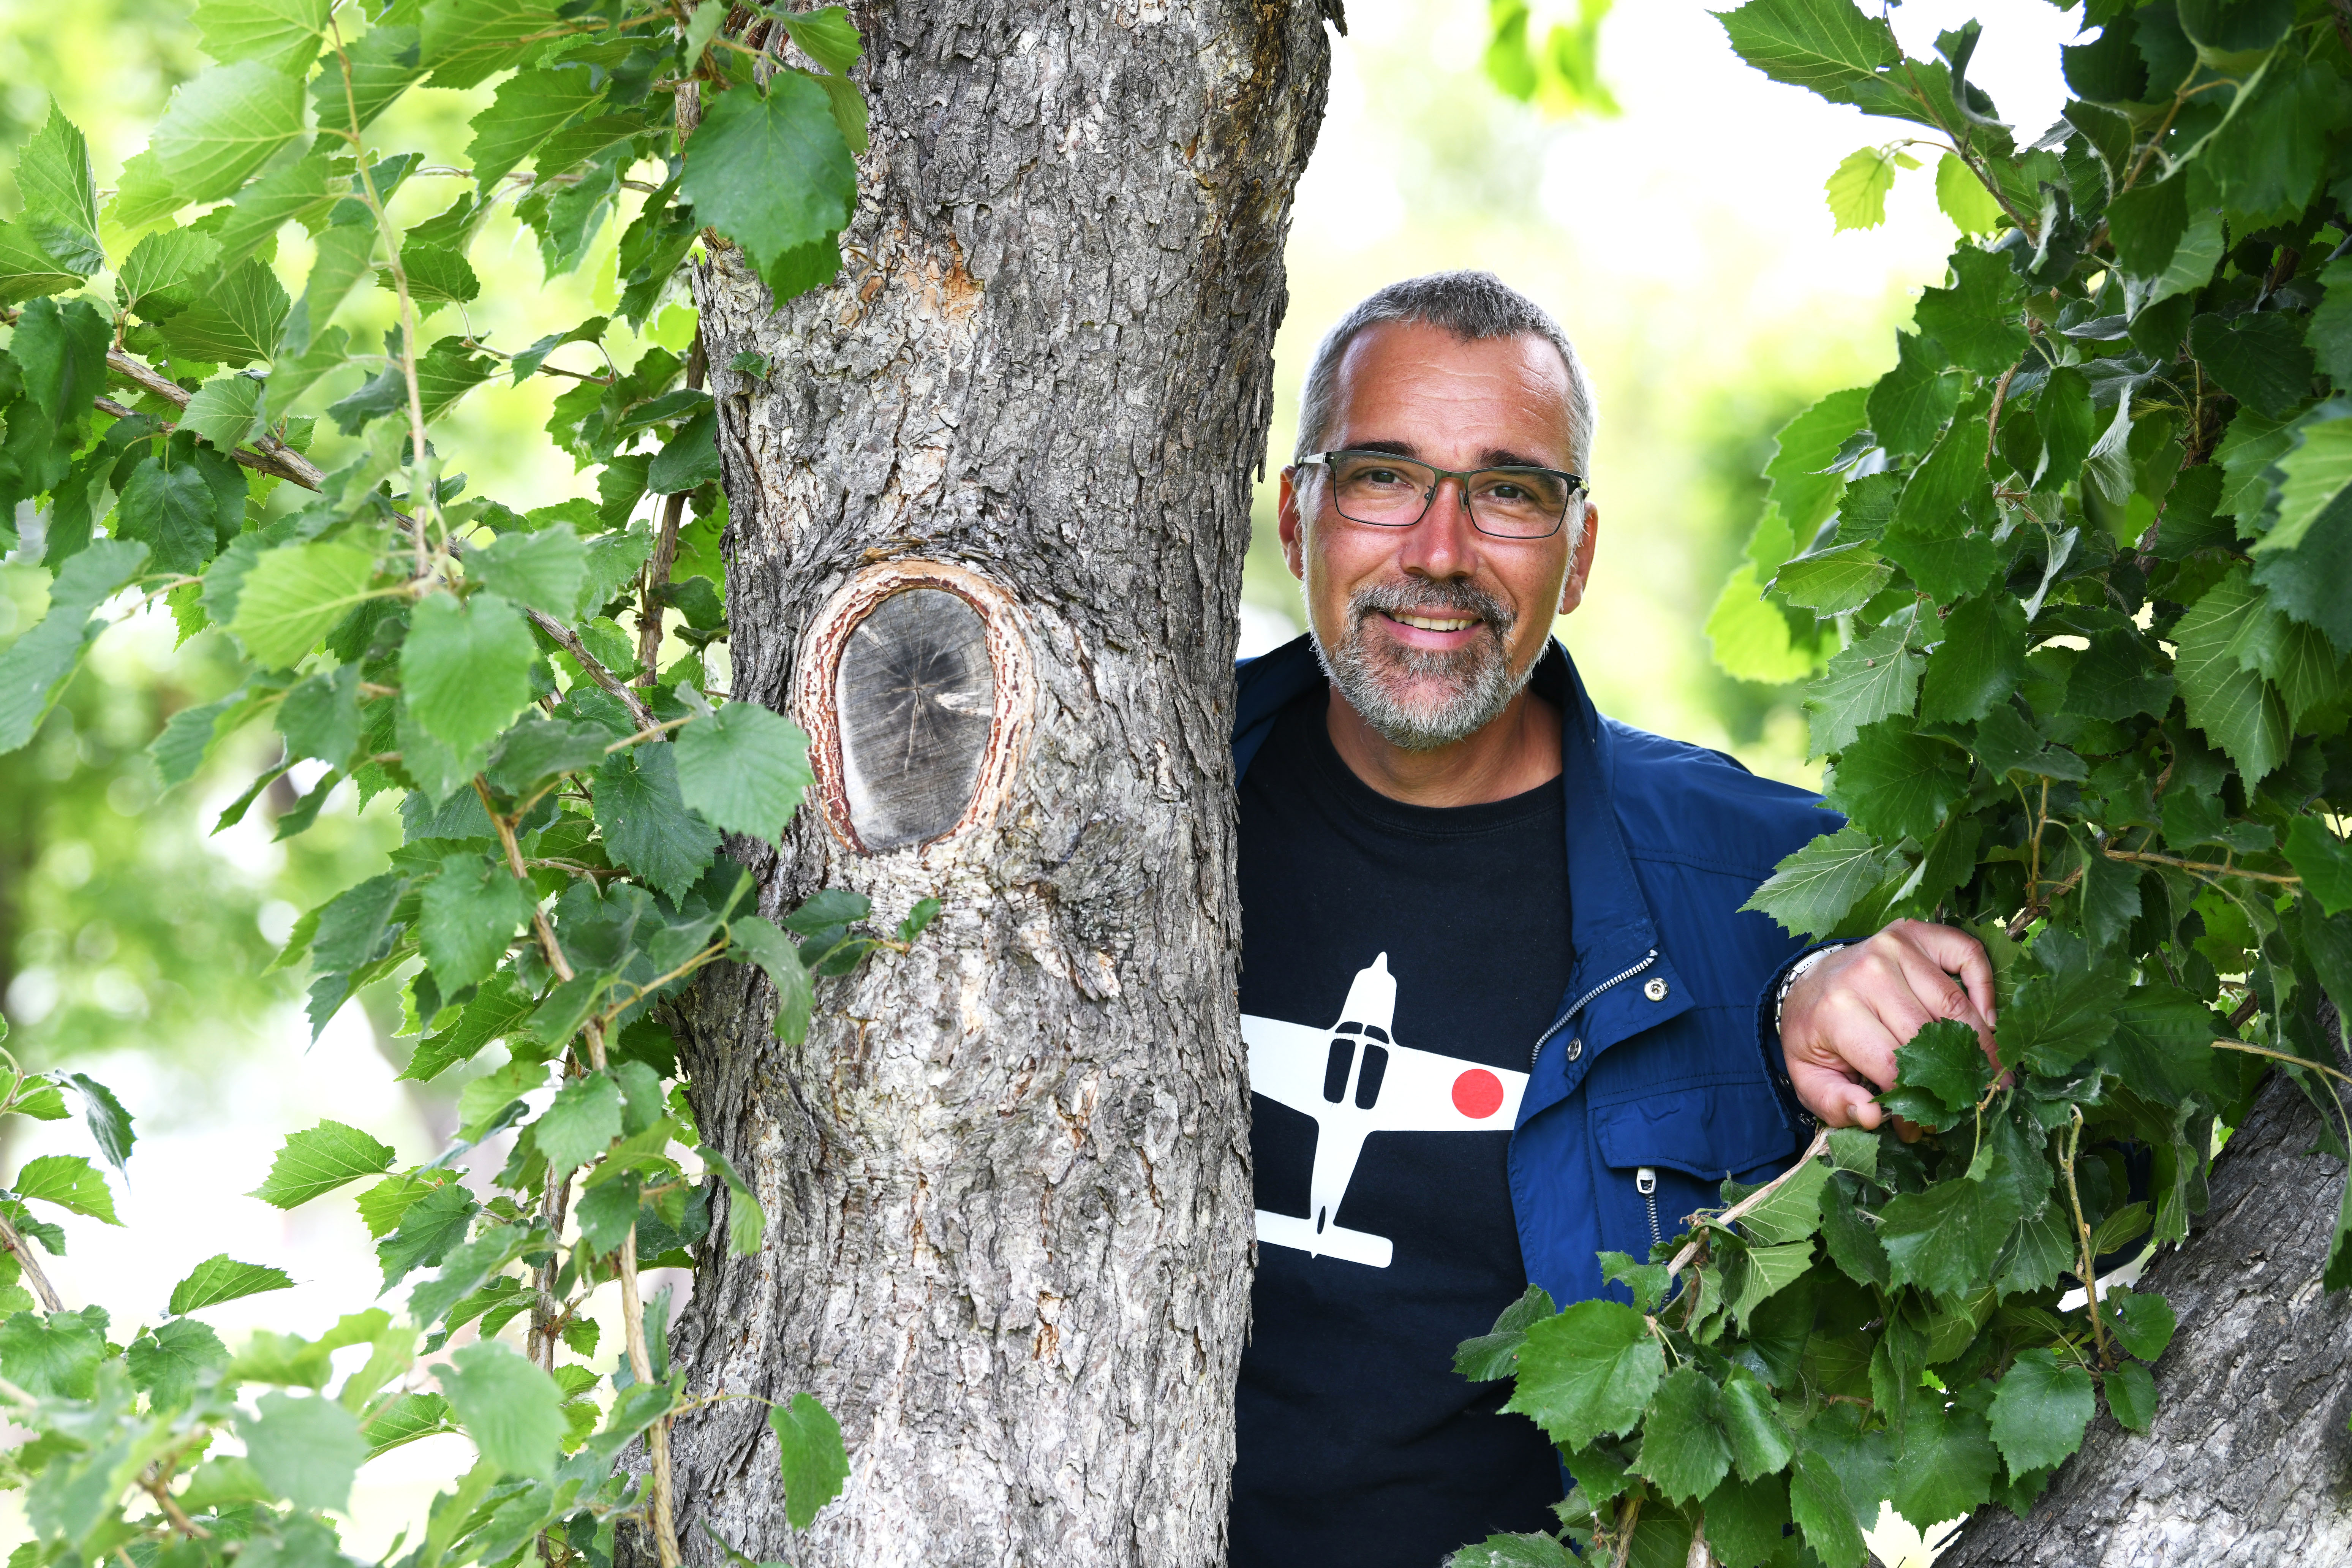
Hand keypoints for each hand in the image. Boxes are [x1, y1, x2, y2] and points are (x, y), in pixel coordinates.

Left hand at [1779, 919, 1996, 1139]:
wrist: (1808, 982)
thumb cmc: (1814, 1033)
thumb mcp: (1807, 1074)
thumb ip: (1834, 1101)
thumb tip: (1873, 1117)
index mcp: (1837, 1010)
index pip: (1893, 1065)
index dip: (1915, 1101)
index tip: (1922, 1127)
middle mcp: (1868, 972)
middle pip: (1930, 1034)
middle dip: (1953, 1075)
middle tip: (1972, 1100)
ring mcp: (1894, 946)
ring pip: (1954, 1003)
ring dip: (1980, 1041)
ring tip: (1991, 1071)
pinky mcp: (1915, 933)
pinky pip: (1967, 954)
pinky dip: (1985, 987)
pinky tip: (1987, 1019)